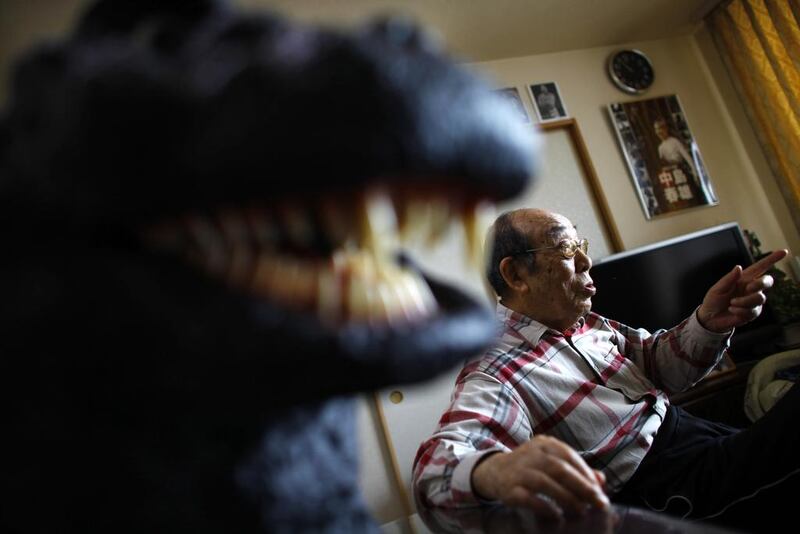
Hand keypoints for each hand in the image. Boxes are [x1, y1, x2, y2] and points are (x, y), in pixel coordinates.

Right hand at [471, 435, 609, 518]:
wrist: (495, 471)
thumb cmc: (531, 467)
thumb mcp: (552, 461)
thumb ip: (576, 469)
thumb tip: (601, 480)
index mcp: (544, 444)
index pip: (569, 456)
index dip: (586, 473)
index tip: (599, 490)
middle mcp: (530, 454)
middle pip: (559, 469)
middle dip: (582, 487)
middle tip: (598, 503)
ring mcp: (518, 471)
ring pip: (544, 483)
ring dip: (566, 498)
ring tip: (581, 510)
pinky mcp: (509, 488)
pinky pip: (528, 498)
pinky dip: (545, 507)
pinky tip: (557, 515)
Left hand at [697, 249, 787, 332]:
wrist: (710, 318)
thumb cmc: (713, 300)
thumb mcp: (717, 288)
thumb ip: (729, 279)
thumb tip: (739, 267)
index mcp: (743, 279)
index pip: (759, 267)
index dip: (772, 259)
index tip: (783, 252)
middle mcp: (751, 288)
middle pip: (767, 281)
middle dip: (760, 283)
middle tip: (748, 287)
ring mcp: (753, 301)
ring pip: (760, 298)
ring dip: (745, 301)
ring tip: (731, 303)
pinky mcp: (753, 313)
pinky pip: (753, 310)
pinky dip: (741, 310)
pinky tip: (732, 310)